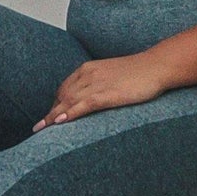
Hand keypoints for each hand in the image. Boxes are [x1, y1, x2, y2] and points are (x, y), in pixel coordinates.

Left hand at [32, 54, 168, 131]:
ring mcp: (97, 84)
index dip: (55, 104)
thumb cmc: (139, 72)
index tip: (48, 117)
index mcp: (88, 69)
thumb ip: (100, 83)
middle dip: (49, 113)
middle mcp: (88, 75)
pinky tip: (59, 122)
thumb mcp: (113, 74)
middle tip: (39, 128)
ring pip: (68, 101)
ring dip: (52, 116)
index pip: (64, 88)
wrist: (156, 66)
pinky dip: (69, 113)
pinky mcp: (107, 94)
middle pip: (62, 96)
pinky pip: (83, 105)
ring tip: (40, 129)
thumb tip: (93, 98)